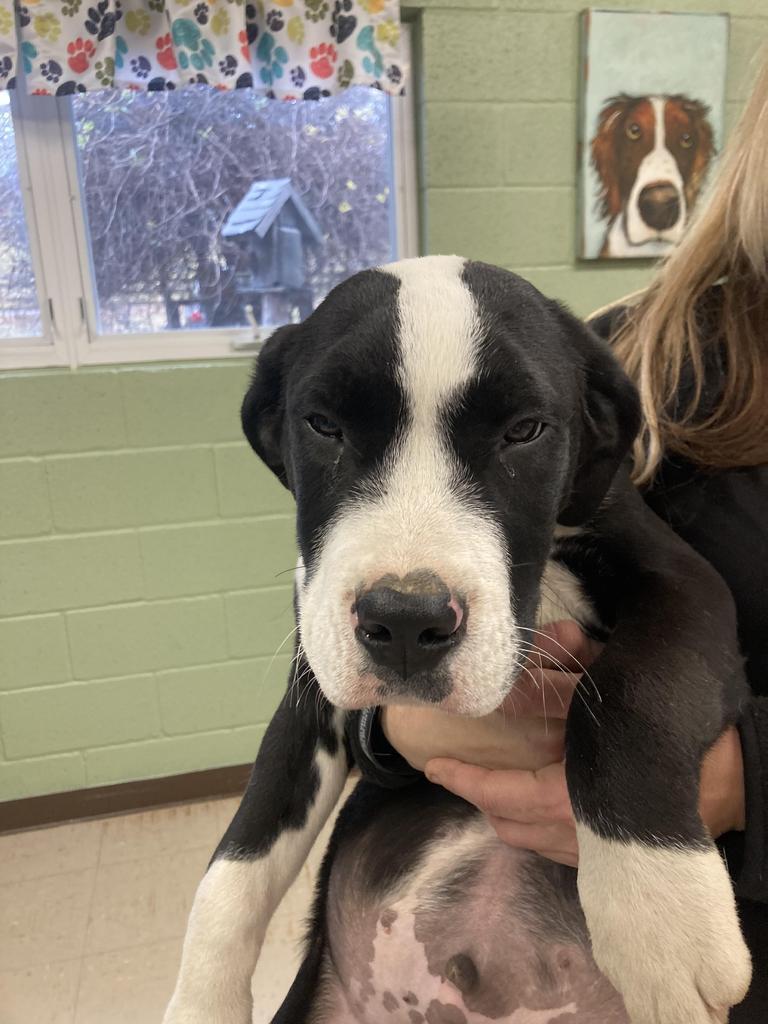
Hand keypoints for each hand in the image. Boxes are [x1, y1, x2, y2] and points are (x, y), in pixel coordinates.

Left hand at [418, 625, 745, 865]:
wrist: (729, 779)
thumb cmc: (662, 731)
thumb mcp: (610, 691)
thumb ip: (571, 664)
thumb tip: (545, 634)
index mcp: (570, 797)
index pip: (501, 795)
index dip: (465, 781)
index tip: (434, 766)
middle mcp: (576, 836)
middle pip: (508, 824)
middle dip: (481, 799)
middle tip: (462, 770)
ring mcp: (593, 853)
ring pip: (529, 841)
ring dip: (505, 815)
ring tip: (490, 786)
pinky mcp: (609, 859)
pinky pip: (554, 851)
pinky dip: (534, 829)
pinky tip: (532, 805)